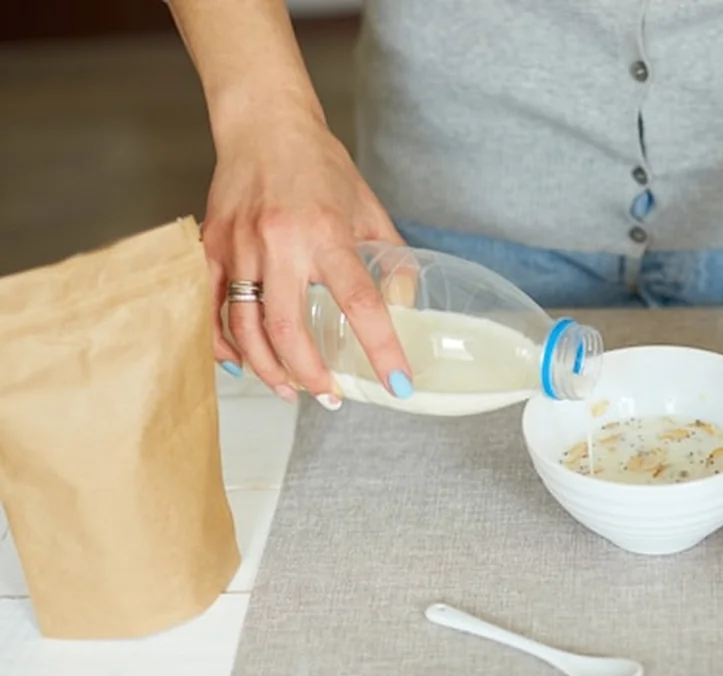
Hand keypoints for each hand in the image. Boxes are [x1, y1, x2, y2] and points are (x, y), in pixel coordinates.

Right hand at [201, 106, 411, 404]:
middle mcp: (279, 242)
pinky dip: (222, 343)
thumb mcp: (369, 208)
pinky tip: (242, 363)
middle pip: (288, 328)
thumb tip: (405, 304)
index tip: (397, 383)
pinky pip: (210, 308)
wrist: (263, 124)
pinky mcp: (211, 247)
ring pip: (244, 327)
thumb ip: (391, 258)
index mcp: (327, 233)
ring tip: (290, 390)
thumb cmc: (319, 164)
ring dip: (268, 368)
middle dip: (310, 374)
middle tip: (330, 397)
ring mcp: (239, 246)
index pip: (361, 304)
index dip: (382, 349)